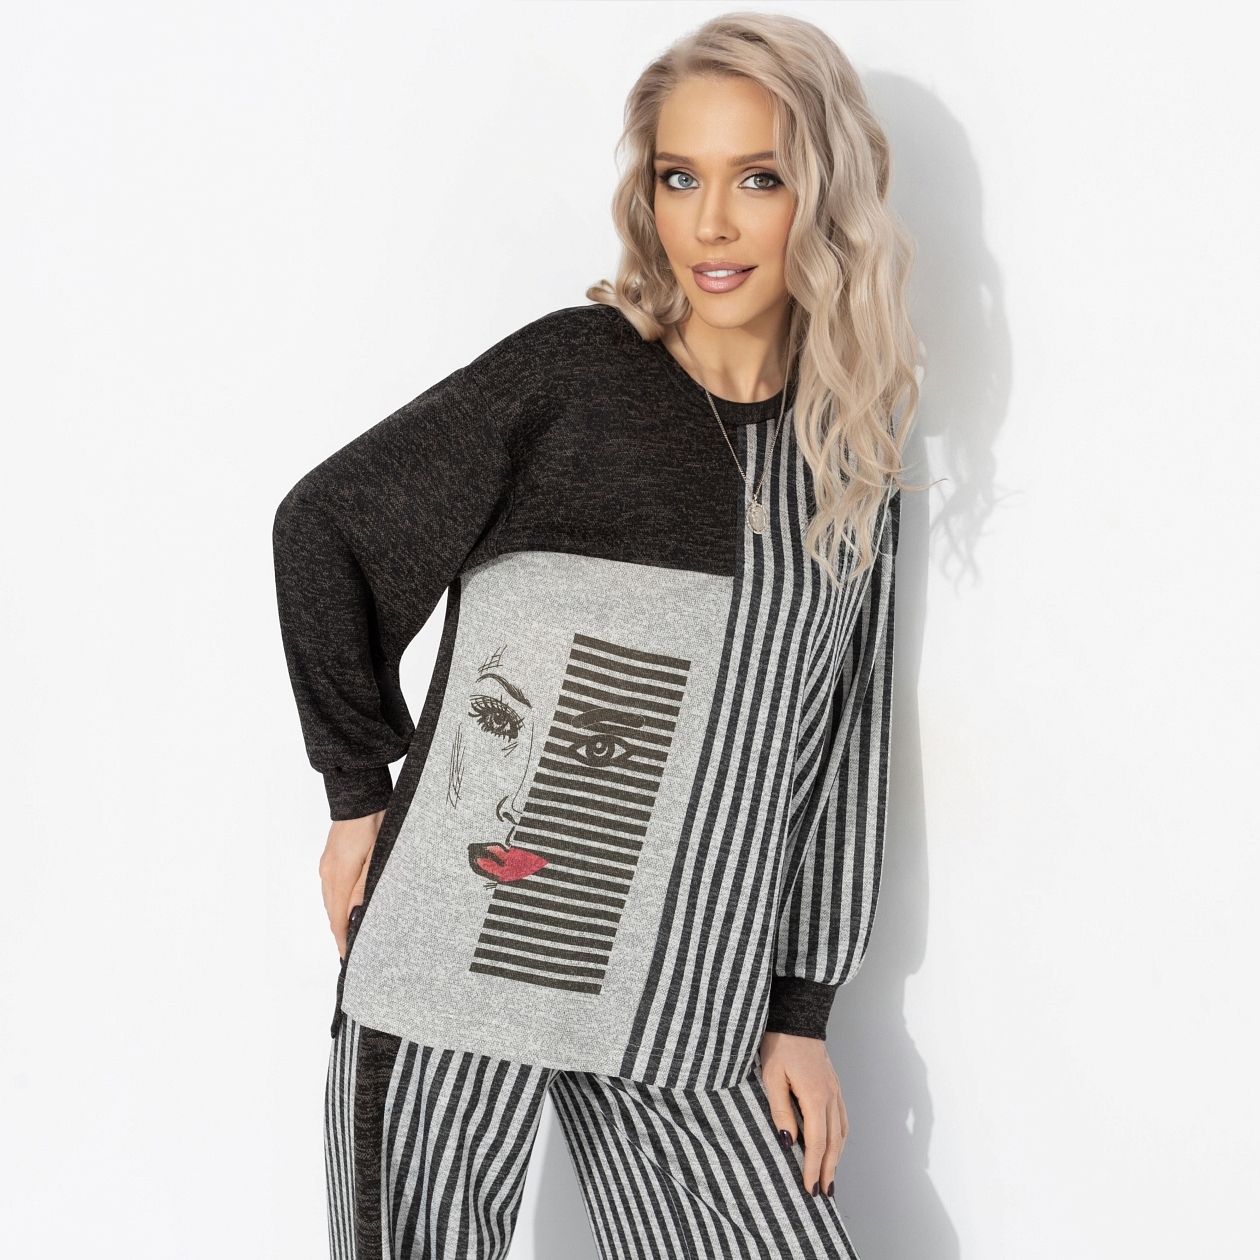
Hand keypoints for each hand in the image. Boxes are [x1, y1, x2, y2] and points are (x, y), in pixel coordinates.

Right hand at [318, 811, 383, 957]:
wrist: (360, 798)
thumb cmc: (374, 824)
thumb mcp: (376, 857)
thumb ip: (364, 888)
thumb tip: (354, 916)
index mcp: (339, 876)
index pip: (337, 919)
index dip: (343, 940)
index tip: (349, 957)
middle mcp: (327, 874)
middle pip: (331, 913)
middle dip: (341, 934)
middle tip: (353, 951)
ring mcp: (326, 866)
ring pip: (330, 901)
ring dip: (338, 919)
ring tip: (351, 934)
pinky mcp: (329, 860)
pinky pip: (330, 888)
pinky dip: (337, 903)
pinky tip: (346, 907)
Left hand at [759, 1031, 848, 1196]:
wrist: (796, 1015)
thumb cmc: (779, 1044)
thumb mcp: (772, 1077)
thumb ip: (780, 1110)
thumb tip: (789, 1142)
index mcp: (815, 1096)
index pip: (816, 1142)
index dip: (813, 1168)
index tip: (809, 1188)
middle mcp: (830, 1095)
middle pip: (833, 1142)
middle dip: (829, 1170)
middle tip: (823, 1193)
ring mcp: (835, 1089)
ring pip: (841, 1131)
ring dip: (837, 1156)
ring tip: (830, 1177)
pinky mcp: (833, 1084)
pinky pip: (841, 1117)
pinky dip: (839, 1138)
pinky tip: (834, 1145)